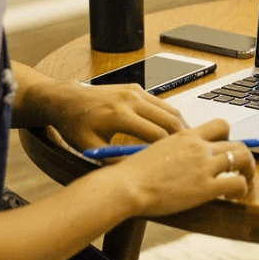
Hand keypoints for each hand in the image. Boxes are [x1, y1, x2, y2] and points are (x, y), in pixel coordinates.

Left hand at [40, 81, 189, 152]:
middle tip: (191, 153)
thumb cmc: (76, 125)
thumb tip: (139, 171)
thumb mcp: (90, 148)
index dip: (169, 150)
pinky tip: (171, 130)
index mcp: (119, 115)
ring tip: (186, 143)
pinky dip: (169, 116)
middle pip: (169, 119)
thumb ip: (115, 160)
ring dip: (180, 125)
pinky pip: (160, 102)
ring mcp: (135, 91)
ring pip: (169, 109)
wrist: (67, 99)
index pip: (156, 134)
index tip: (177, 162)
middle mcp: (131, 99)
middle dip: (182, 137)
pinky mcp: (136, 87)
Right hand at [113, 118, 255, 215]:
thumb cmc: (133, 172)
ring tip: (244, 181)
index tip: (226, 148)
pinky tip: (233, 196)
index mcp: (187, 136)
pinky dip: (242, 188)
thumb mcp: (156, 149)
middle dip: (243, 156)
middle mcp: (199, 147)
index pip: (220, 125)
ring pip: (243, 158)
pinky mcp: (206, 187)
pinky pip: (237, 182)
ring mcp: (204, 166)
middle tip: (241, 168)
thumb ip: (173, 148)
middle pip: (236, 143)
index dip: (228, 136)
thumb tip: (177, 156)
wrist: (127, 185)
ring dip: (248, 170)